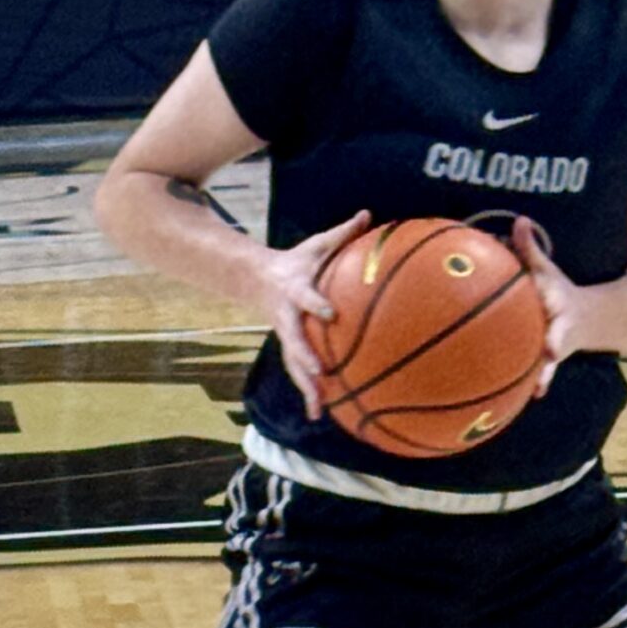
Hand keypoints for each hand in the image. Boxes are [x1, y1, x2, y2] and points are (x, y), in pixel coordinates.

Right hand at [266, 208, 369, 419]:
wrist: (257, 278)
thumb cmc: (298, 260)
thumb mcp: (317, 244)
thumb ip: (343, 232)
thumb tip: (369, 214)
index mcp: (295, 290)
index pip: (306, 298)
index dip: (315, 305)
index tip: (329, 314)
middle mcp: (287, 317)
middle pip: (293, 341)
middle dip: (305, 358)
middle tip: (319, 373)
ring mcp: (286, 335)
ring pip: (293, 364)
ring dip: (305, 387)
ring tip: (317, 411)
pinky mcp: (289, 347)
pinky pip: (298, 372)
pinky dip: (308, 392)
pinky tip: (319, 413)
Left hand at [511, 216, 586, 398]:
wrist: (598, 319)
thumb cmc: (559, 291)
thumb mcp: (549, 270)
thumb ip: (531, 248)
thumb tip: (519, 220)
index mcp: (556, 297)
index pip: (550, 293)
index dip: (546, 293)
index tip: (543, 292)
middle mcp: (560, 322)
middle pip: (557, 329)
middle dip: (554, 339)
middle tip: (550, 349)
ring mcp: (561, 342)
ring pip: (553, 357)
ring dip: (546, 369)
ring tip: (538, 384)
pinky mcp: (556, 358)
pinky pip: (547, 371)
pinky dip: (542, 381)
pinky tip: (536, 394)